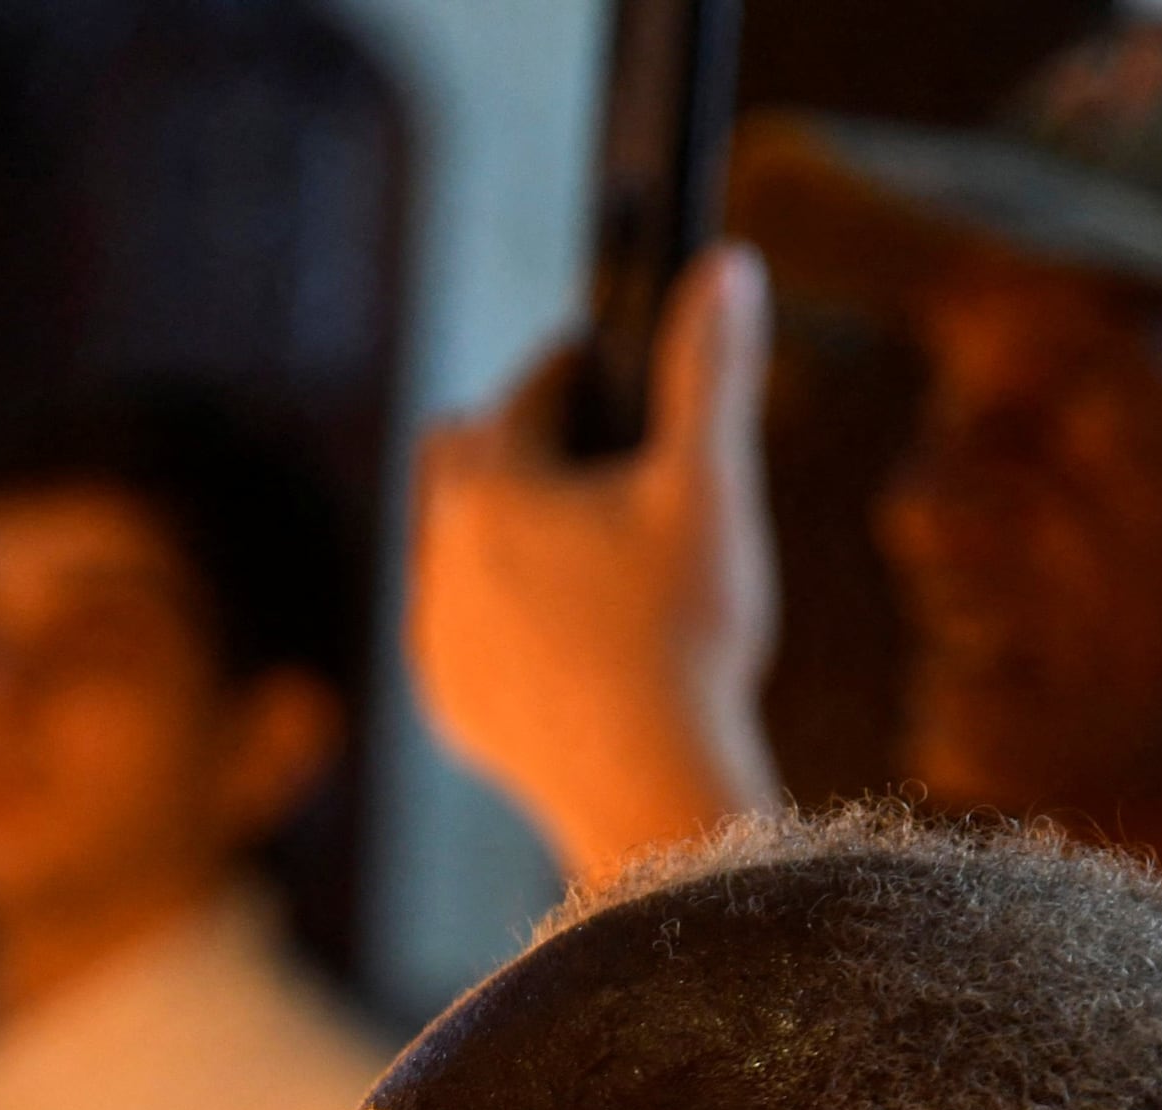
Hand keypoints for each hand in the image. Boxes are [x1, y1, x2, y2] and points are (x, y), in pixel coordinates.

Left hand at [408, 244, 786, 882]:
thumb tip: (728, 265)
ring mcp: (434, 640)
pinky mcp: (447, 709)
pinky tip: (535, 618)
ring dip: (495, 527)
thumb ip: (711, 370)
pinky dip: (492, 611)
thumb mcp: (710, 486)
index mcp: (489, 490)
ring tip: (550, 519)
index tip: (606, 356)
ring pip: (450, 550)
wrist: (651, 792)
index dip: (579, 366)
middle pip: (466, 461)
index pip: (533, 394)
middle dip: (516, 437)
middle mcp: (437, 559)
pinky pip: (456, 632)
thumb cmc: (683, 633)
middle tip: (567, 427)